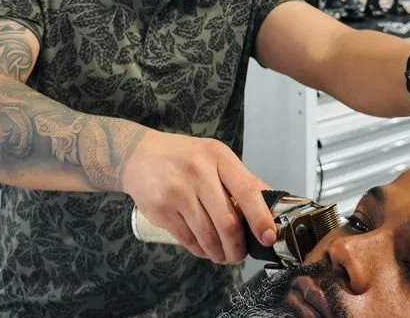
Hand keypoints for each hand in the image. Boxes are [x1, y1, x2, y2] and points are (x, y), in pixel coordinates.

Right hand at [121, 129, 276, 263]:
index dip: (260, 218)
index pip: (246, 190)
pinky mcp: (161, 210)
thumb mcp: (214, 156)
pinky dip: (201, 250)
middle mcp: (198, 171)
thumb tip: (270, 204)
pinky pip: (188, 240)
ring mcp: (177, 191)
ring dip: (220, 253)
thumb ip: (241, 178)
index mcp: (217, 156)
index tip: (269, 237)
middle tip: (240, 254)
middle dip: (238, 247)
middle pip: (227, 222)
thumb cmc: (183, 156)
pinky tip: (204, 248)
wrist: (139, 154)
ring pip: (208, 236)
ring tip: (223, 255)